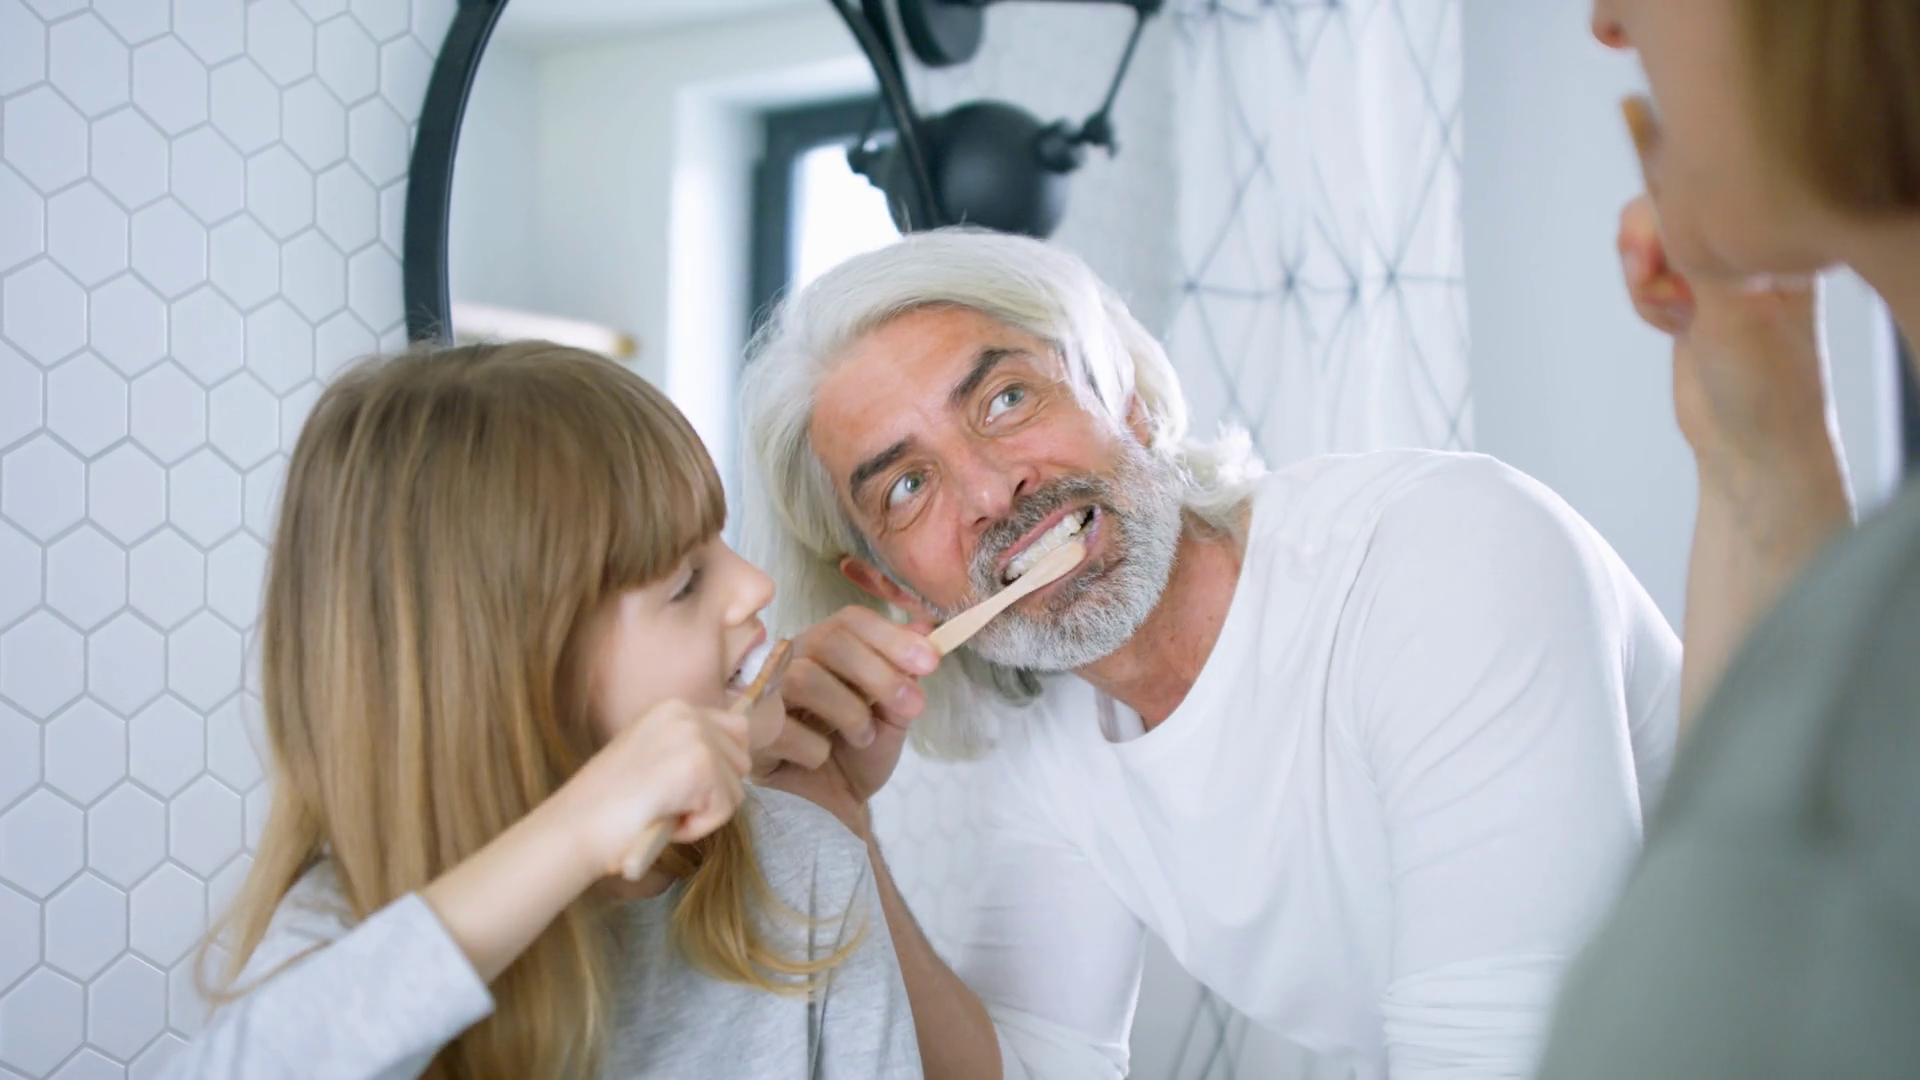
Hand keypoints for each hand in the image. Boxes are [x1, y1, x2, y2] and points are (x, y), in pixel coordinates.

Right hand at [552, 698, 749, 878]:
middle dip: (712, 793)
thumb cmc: (608, 805)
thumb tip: (737, 759)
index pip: (737, 731)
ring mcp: (694, 737)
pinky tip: (662, 819)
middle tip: (666, 802)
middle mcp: (687, 713)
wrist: (574, 827)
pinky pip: (724, 811)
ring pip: (735, 789)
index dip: (719, 768)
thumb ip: (689, 749)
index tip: (680, 786)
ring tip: (661, 810)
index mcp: (674, 708)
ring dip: (703, 813)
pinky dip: (696, 827)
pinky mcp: (699, 768)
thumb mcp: (653, 757)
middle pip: (742, 761)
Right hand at [754, 606, 937, 827]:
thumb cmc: (856, 758)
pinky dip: (814, 749)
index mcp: (822, 649)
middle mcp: (787, 661)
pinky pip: (781, 728)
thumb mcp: (891, 716)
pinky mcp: (746, 732)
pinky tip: (819, 760)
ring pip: (804, 678)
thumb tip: (925, 629)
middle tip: (913, 706)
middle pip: (829, 640)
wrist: (830, 813)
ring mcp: (761, 694)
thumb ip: (904, 675)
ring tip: (863, 739)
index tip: (932, 662)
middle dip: (880, 673)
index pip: (850, 621)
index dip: (892, 636)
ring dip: (849, 712)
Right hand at [1616, 98, 1831, 480]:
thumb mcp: (1730, 307)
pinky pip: (1646, 270)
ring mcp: (1717, 267)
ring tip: (1673, 315)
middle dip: (1647, 243)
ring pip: (1649, 238)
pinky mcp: (1692, 291)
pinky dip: (1644, 296)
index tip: (1642, 168)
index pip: (1709, 179)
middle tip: (1652, 279)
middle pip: (1668, 201)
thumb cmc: (1766, 382)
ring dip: (1643, 276)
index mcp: (1777, 234)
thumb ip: (1694, 247)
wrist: (1750, 444)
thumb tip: (1665, 195)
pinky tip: (1670, 323)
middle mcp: (1748, 243)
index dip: (1668, 185)